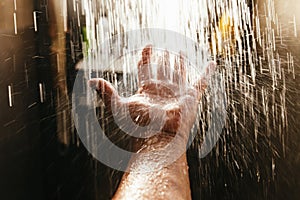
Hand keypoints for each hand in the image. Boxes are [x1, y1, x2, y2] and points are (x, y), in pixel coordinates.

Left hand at [89, 45, 214, 147]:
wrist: (159, 137)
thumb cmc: (139, 125)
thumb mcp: (120, 106)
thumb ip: (107, 92)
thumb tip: (90, 81)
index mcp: (147, 89)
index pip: (146, 67)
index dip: (146, 56)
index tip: (148, 45)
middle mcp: (162, 89)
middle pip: (163, 69)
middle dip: (163, 59)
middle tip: (164, 48)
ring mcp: (177, 92)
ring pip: (179, 72)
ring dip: (179, 62)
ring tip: (180, 52)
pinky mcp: (191, 97)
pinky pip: (202, 81)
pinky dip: (207, 72)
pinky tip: (211, 64)